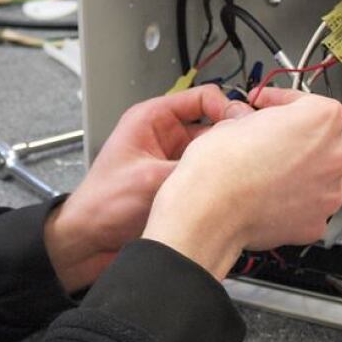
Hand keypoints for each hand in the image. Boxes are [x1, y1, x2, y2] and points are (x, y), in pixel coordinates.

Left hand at [43, 85, 240, 292]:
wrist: (89, 243)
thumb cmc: (102, 205)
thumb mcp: (150, 179)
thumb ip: (192, 165)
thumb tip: (232, 155)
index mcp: (151, 119)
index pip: (202, 98)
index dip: (226, 108)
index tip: (244, 128)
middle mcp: (165, 136)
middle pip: (213, 126)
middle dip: (231, 140)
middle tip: (251, 156)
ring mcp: (172, 161)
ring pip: (213, 153)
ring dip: (226, 164)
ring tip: (242, 176)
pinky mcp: (177, 184)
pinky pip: (207, 176)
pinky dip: (220, 183)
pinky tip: (231, 193)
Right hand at [142, 89, 341, 280]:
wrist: (213, 208)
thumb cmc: (223, 165)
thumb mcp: (237, 119)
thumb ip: (262, 119)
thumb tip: (259, 125)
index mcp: (322, 119)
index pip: (308, 101)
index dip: (281, 101)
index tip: (266, 105)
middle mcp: (335, 154)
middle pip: (325, 138)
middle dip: (299, 136)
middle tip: (270, 137)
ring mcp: (330, 191)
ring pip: (321, 173)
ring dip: (300, 168)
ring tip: (267, 169)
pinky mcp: (317, 221)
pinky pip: (310, 203)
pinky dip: (294, 198)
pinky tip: (269, 193)